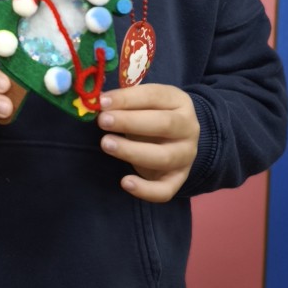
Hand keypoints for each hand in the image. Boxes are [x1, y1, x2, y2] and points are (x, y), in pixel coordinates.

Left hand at [97, 84, 199, 201]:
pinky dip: (146, 190)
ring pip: (164, 157)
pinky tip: (125, 182)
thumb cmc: (152, 115)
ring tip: (106, 144)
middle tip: (103, 121)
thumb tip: (100, 103)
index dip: (127, 99)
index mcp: (179, 101)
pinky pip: (165, 190)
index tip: (102, 102)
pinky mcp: (179, 179)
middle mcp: (188, 128)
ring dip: (132, 151)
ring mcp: (186, 155)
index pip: (154, 96)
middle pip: (164, 124)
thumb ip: (126, 102)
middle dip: (130, 122)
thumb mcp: (144, 102)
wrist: (177, 138)